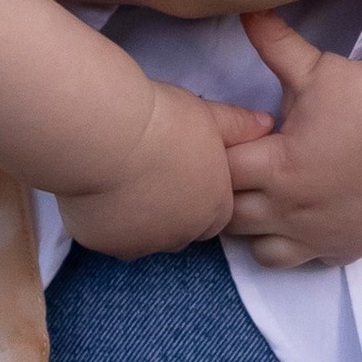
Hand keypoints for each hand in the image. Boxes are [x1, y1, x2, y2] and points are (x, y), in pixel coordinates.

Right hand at [58, 81, 264, 260]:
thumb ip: (238, 126)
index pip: (214, 214)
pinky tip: (98, 185)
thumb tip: (264, 124)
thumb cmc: (163, 122)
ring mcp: (139, 244)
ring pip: (141, 236)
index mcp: (213, 209)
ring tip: (122, 176)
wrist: (106, 136)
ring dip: (136, 216)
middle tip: (151, 170)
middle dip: (169, 208)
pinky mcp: (102, 245)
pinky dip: (104, 217)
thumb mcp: (209, 116)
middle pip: (179, 229)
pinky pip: (106, 235)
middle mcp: (180, 236)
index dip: (199, 191)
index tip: (182, 168)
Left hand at [222, 11, 361, 268]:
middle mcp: (291, 209)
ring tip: (265, 202)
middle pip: (230, 219)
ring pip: (259, 250)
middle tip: (242, 174)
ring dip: (255, 229)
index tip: (233, 144)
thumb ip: (272, 42)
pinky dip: (294, 245)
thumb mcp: (313, 68)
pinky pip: (301, 261)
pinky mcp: (343, 249)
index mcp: (277, 166)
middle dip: (229, 197)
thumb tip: (244, 7)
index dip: (219, 159)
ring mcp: (317, 236)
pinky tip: (300, 219)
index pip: (220, 175)